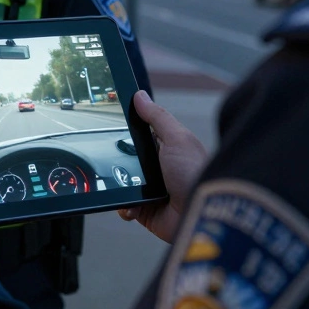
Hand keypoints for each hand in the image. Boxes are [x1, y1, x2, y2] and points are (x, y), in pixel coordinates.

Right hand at [117, 90, 207, 242]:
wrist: (198, 212)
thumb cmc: (194, 173)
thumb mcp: (176, 138)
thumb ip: (157, 117)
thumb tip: (139, 96)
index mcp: (166, 149)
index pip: (141, 135)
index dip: (126, 131)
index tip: (110, 127)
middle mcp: (158, 169)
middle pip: (127, 159)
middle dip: (117, 160)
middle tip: (110, 159)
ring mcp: (151, 190)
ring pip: (122, 182)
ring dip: (119, 185)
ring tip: (122, 185)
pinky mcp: (145, 210)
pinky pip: (125, 206)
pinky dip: (124, 206)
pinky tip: (131, 204)